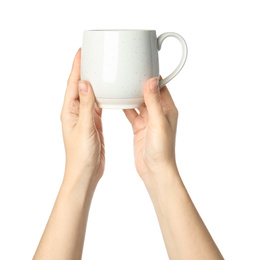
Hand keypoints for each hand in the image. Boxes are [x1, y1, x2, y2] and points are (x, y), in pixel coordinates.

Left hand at [61, 49, 104, 183]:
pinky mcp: (94, 123)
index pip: (72, 84)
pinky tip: (109, 92)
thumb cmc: (81, 154)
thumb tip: (84, 83)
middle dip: (85, 71)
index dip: (76, 68)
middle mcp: (76, 112)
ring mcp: (85, 117)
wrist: (86, 171)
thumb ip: (86, 106)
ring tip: (102, 70)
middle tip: (93, 57)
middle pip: (80, 87)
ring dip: (95, 83)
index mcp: (70, 111)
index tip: (82, 53)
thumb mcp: (84, 128)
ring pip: (90, 95)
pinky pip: (98, 105)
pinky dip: (103, 96)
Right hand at [124, 77, 177, 180]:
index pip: (160, 87)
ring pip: (139, 102)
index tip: (142, 66)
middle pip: (148, 93)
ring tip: (121, 83)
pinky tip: (117, 100)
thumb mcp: (158, 123)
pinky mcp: (139, 127)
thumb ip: (154, 102)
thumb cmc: (161, 150)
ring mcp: (148, 120)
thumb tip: (152, 80)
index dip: (152, 76)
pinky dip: (125, 106)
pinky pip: (131, 113)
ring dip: (131, 94)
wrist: (154, 169)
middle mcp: (158, 113)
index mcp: (167, 109)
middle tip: (128, 73)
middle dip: (139, 83)